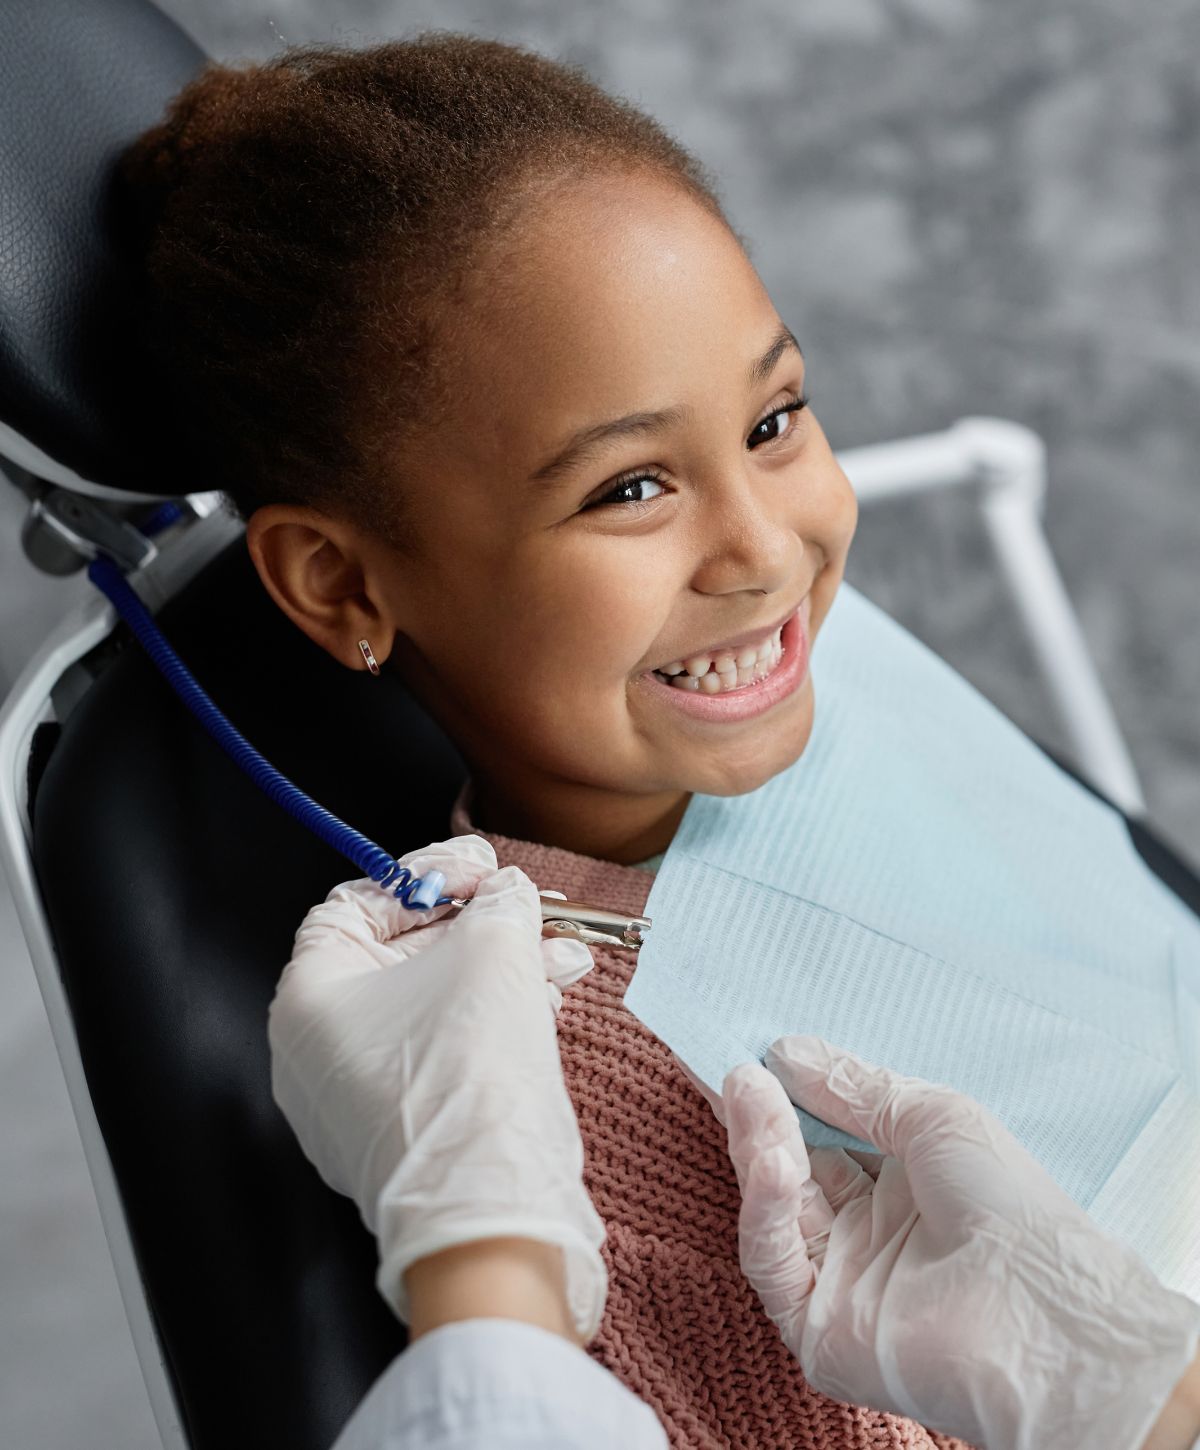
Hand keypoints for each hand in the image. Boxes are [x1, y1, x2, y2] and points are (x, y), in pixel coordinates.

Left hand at [268, 834, 606, 1338]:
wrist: (489, 1209)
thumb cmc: (468, 1076)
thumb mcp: (492, 951)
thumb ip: (498, 903)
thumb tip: (506, 893)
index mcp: (309, 997)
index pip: (356, 905)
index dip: (423, 876)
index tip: (478, 870)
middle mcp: (317, 1052)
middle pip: (402, 955)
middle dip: (478, 926)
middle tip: (524, 905)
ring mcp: (357, 1102)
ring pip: (433, 1008)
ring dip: (500, 972)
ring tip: (559, 956)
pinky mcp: (403, 1137)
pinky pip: (444, 1056)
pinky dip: (492, 1023)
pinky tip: (549, 1001)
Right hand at [723, 1035, 1199, 1449]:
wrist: (1041, 1314)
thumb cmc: (1007, 1204)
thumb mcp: (930, 1116)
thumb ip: (852, 1087)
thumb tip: (784, 1051)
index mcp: (899, 1187)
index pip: (821, 1135)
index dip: (785, 1095)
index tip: (750, 1049)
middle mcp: (865, 1234)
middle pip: (788, 1168)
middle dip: (759, 1115)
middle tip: (732, 1068)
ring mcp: (838, 1282)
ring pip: (772, 1209)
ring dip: (756, 1147)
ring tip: (747, 1093)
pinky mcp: (815, 1330)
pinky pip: (772, 1262)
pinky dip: (764, 1209)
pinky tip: (774, 1165)